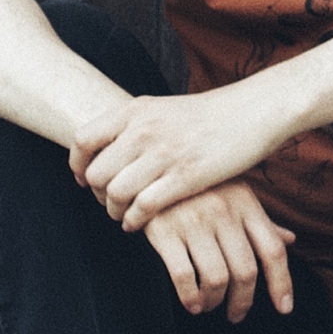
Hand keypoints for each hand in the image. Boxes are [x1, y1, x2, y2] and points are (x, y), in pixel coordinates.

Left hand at [70, 81, 287, 226]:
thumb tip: (107, 148)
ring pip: (115, 193)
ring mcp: (164, 154)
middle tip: (108, 202)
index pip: (83, 140)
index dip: (78, 165)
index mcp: (136, 110)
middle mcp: (144, 130)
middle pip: (95, 173)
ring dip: (114, 211)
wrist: (254, 111)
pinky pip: (143, 207)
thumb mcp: (164, 109)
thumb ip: (135, 126)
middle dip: (97, 194)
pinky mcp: (186, 177)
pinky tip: (139, 223)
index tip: (84, 179)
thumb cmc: (210, 115)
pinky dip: (134, 221)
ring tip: (123, 216)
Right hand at [137, 179, 298, 322]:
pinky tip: (191, 303)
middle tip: (236, 314)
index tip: (284, 308)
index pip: (273, 250)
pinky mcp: (164, 230)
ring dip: (214, 301)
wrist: (146, 168)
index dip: (281, 283)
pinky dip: (190, 296)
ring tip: (208, 305)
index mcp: (246, 203)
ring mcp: (194, 221)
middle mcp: (224, 212)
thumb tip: (290, 239)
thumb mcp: (233, 194)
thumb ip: (259, 220)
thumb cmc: (197, 186)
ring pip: (216, 278)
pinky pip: (183, 275)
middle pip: (245, 271)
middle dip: (243, 301)